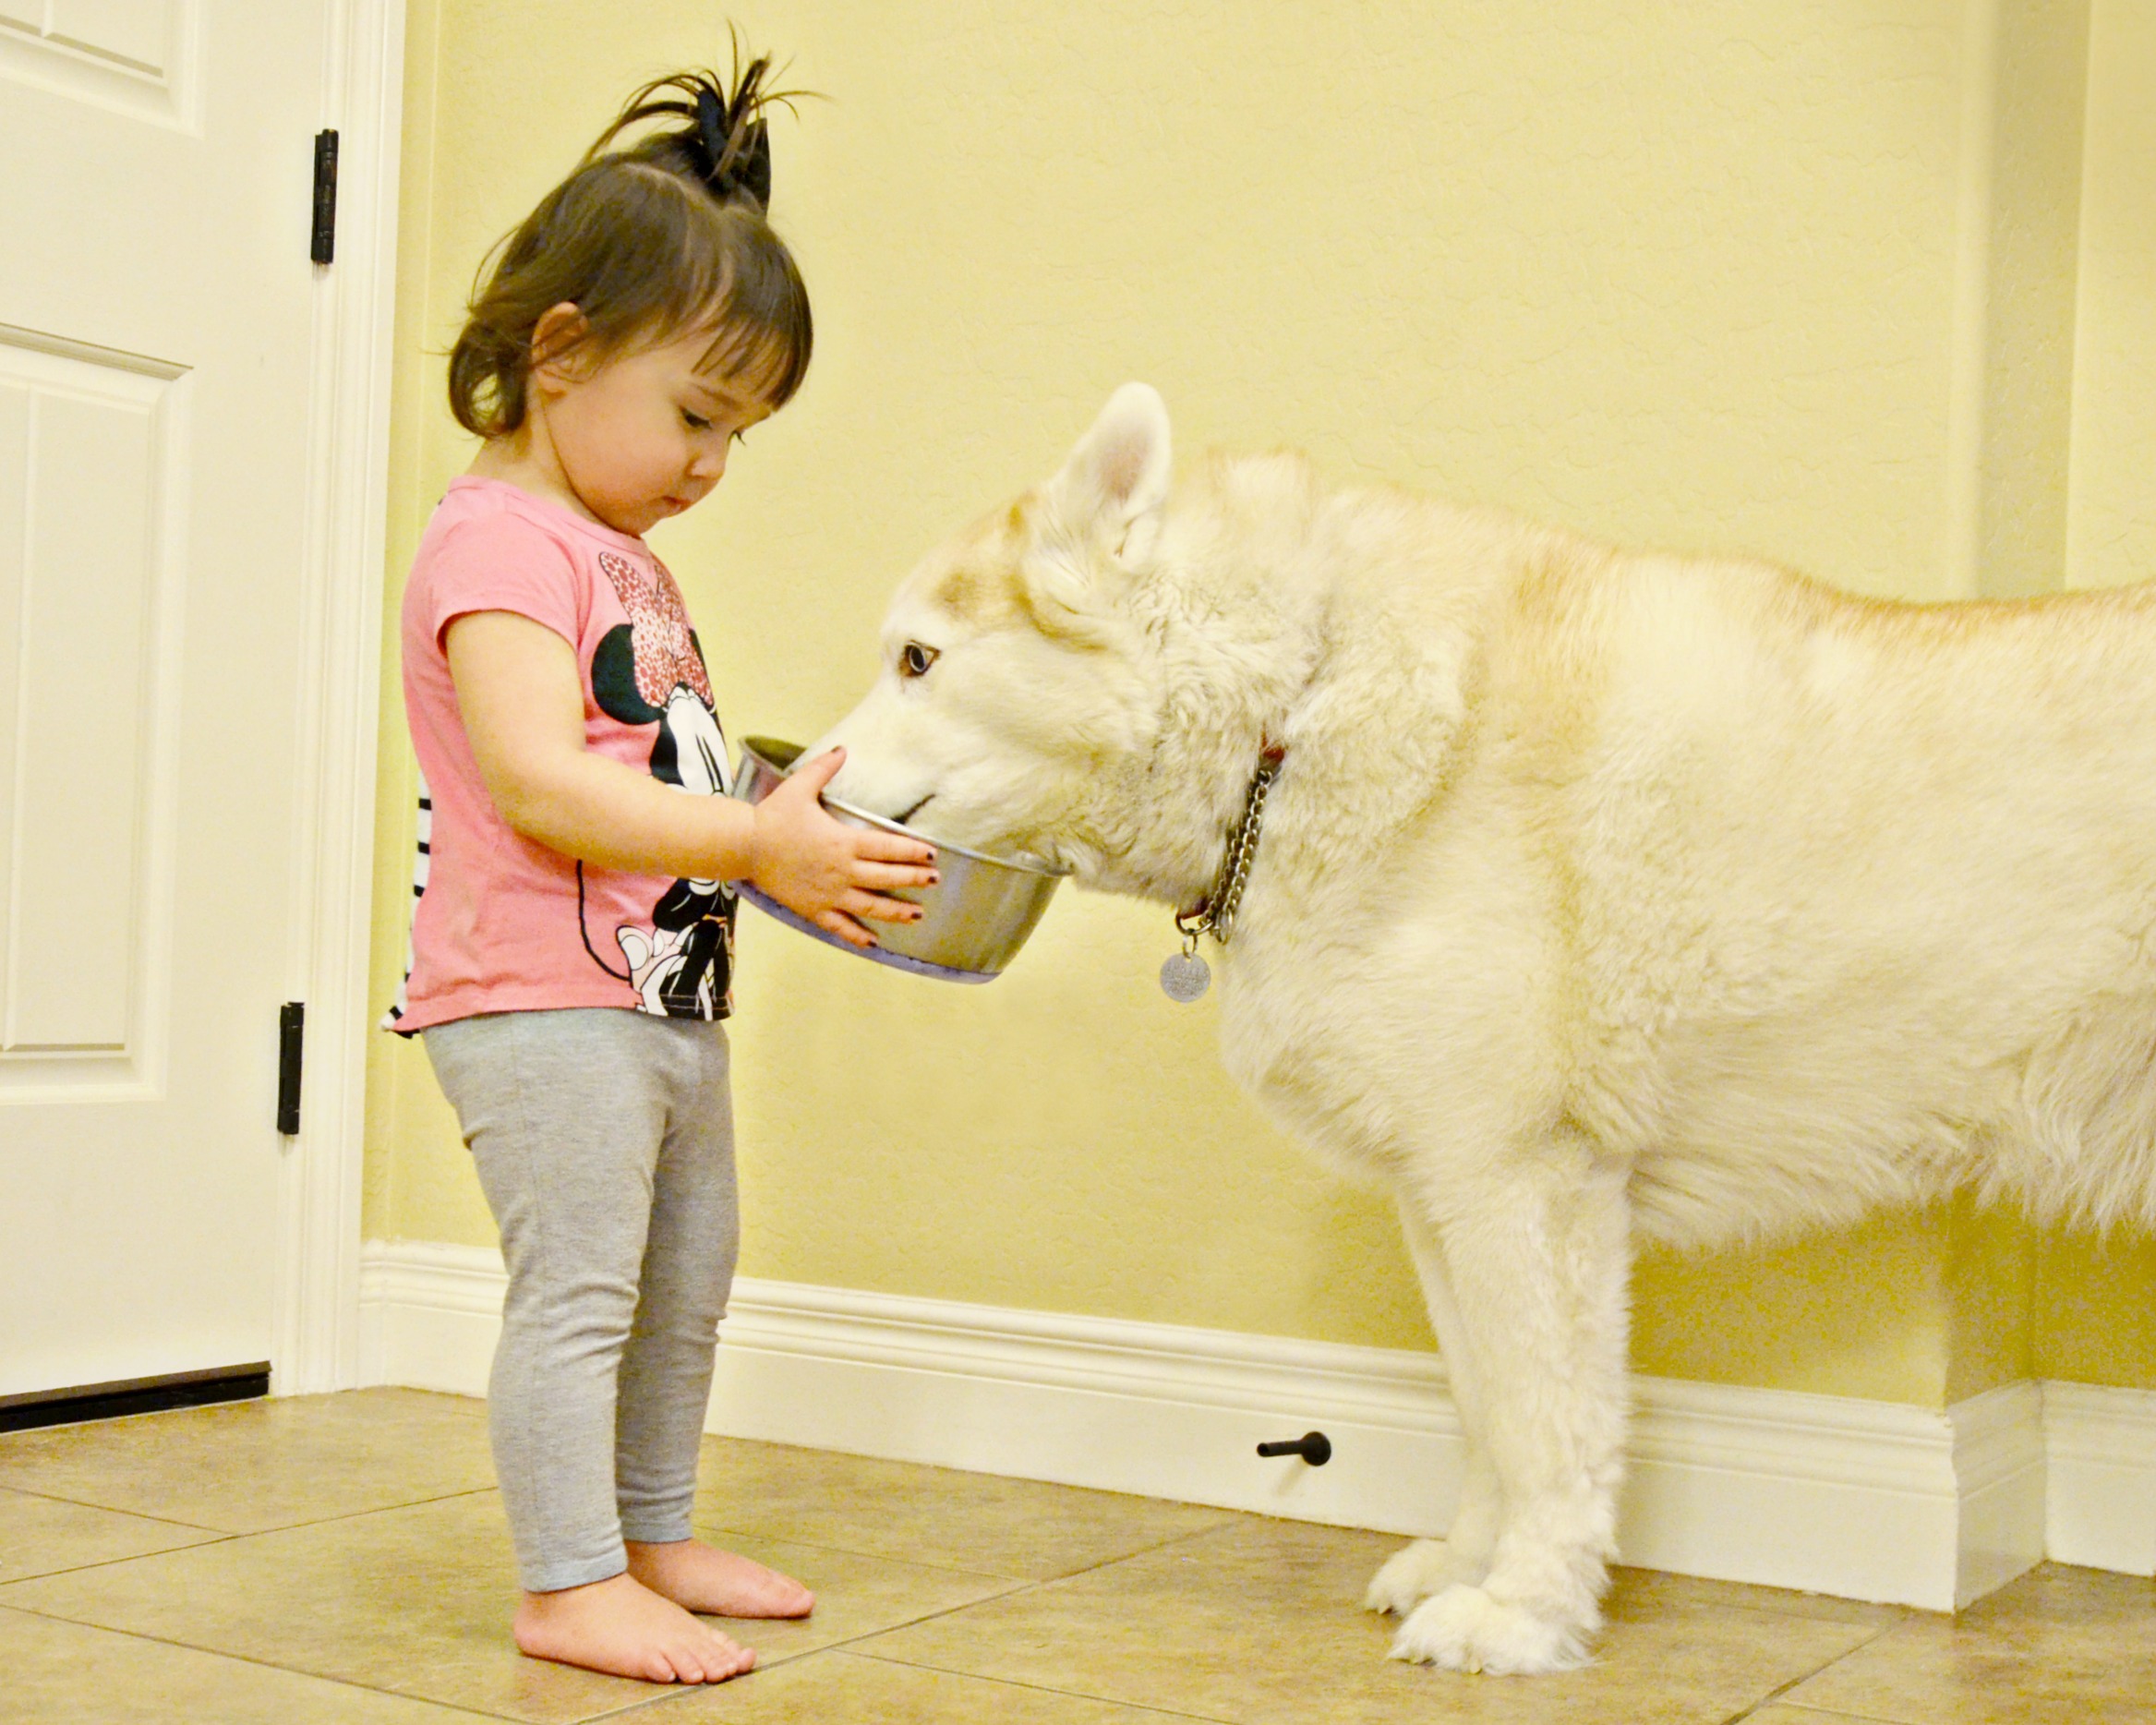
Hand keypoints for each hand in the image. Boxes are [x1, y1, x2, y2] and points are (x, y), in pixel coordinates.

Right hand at [749, 749, 938, 947]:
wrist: (745, 846)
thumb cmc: (774, 815)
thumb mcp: (800, 786)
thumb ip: (824, 768)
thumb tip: (843, 748)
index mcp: (843, 841)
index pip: (887, 847)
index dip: (912, 851)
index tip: (932, 854)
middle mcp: (842, 870)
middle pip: (886, 877)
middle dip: (914, 879)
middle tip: (935, 880)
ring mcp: (829, 893)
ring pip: (870, 906)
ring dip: (896, 912)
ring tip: (918, 914)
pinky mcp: (814, 909)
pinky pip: (840, 926)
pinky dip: (858, 935)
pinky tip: (874, 942)